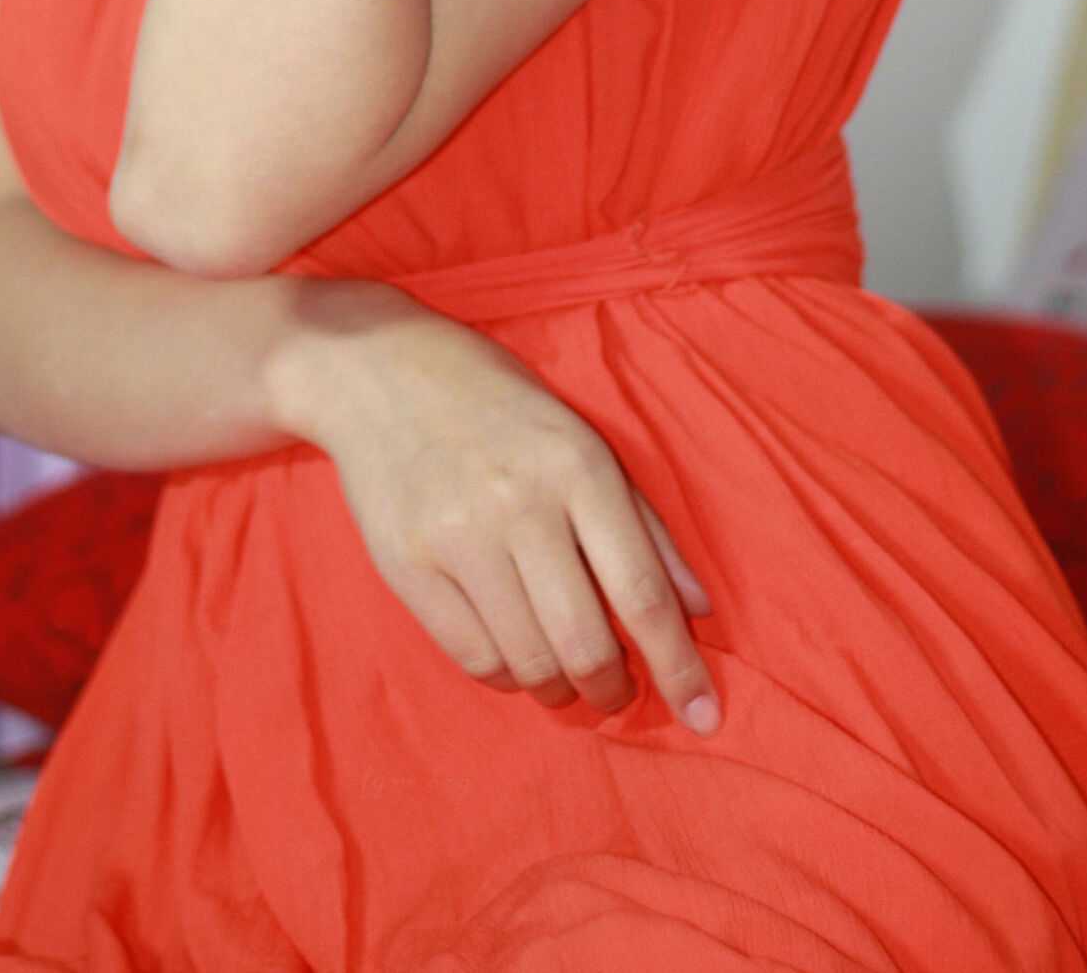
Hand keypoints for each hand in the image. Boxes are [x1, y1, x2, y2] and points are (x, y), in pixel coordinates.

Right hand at [272, 279, 722, 733]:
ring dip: (558, 688)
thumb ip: (645, 525)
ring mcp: (458, 537)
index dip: (677, 666)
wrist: (382, 370)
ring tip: (563, 677)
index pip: (641, 592)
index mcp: (578, 468)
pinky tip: (514, 657)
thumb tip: (698, 609)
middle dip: (612, 689)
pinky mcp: (407, 564)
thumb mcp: (583, 442)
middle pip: (584, 642)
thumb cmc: (501, 407)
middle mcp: (520, 504)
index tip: (703, 716)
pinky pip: (472, 656)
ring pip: (528, 661)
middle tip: (615, 690)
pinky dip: (506, 676)